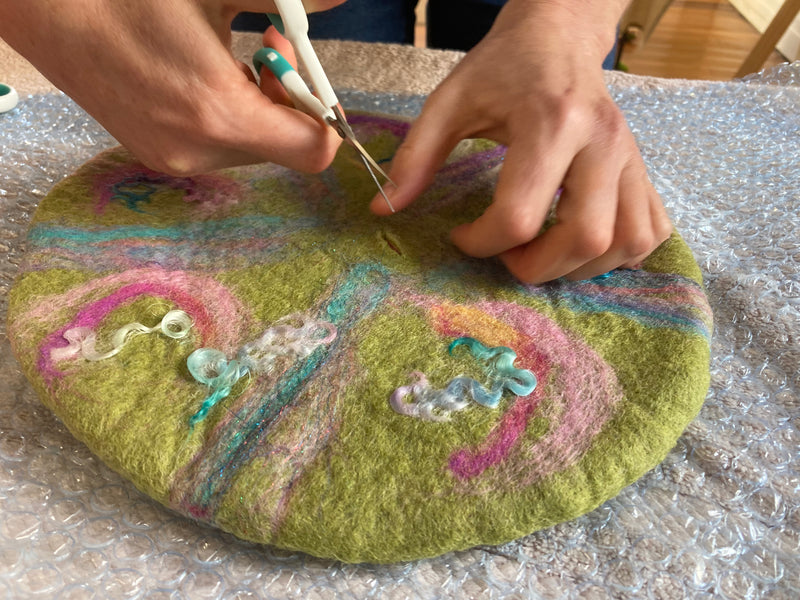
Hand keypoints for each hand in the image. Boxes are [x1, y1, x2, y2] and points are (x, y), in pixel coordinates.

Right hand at [0, 0, 344, 174]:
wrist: (50, 11)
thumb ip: (287, 1)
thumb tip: (337, 2)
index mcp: (221, 114)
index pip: (312, 152)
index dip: (326, 119)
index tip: (312, 81)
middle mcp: (199, 152)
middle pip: (282, 147)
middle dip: (286, 98)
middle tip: (264, 44)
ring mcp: (174, 159)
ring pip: (250, 145)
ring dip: (255, 104)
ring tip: (227, 56)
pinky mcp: (156, 156)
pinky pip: (216, 146)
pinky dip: (225, 115)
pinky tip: (199, 75)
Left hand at [370, 0, 672, 283]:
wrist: (559, 36)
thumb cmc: (504, 68)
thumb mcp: (450, 101)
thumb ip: (416, 155)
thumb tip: (384, 209)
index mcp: (551, 122)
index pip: (520, 215)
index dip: (481, 243)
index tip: (461, 235)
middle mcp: (602, 143)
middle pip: (584, 239)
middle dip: (535, 267)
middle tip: (505, 254)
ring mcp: (631, 158)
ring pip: (625, 244)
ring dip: (578, 268)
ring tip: (540, 250)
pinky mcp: (643, 170)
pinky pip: (649, 232)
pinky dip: (618, 254)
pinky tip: (581, 243)